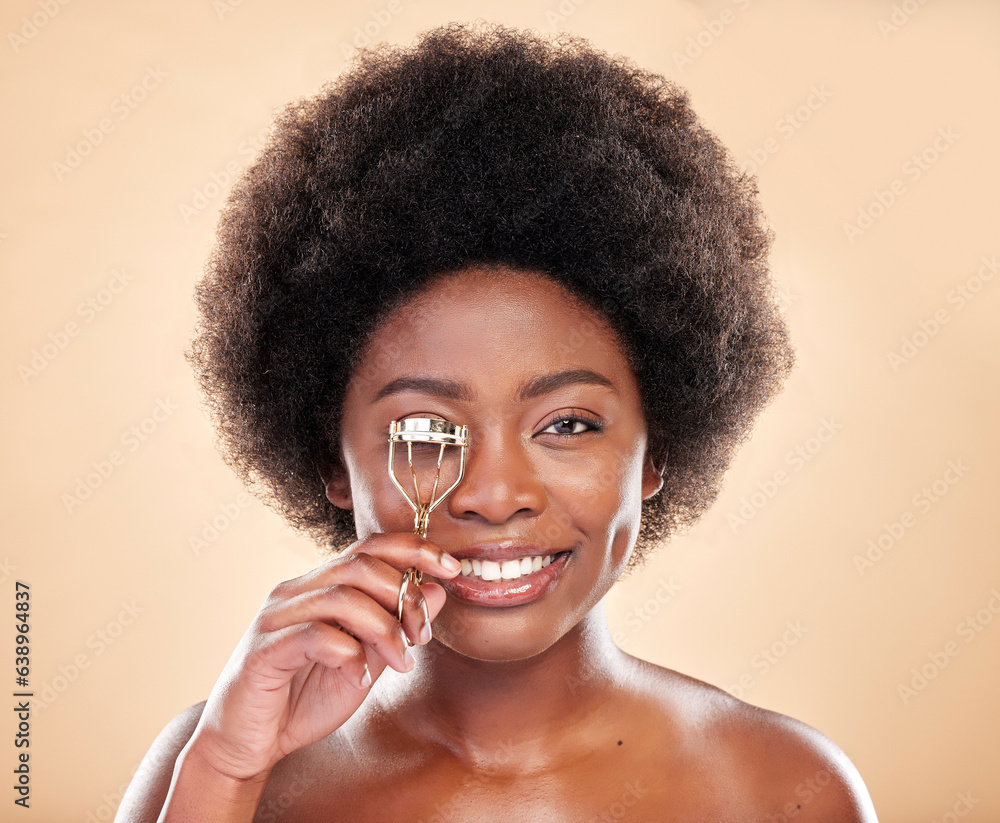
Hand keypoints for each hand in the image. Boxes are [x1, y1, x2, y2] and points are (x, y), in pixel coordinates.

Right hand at [183, 533, 460, 781]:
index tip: (452, 567)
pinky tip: (358, 677)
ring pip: (342, 596)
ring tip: (400, 663)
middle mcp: (297, 591)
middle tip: (422, 635)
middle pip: (361, 565)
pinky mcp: (263, 650)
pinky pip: (313, 634)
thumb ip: (396, 627)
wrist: (248, 744)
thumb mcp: (366, 661)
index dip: (415, 548)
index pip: (371, 546)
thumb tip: (438, 590)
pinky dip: (348, 653)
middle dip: (404, 595)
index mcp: (321, 585)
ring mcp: (276, 617)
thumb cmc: (303, 698)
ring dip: (384, 629)